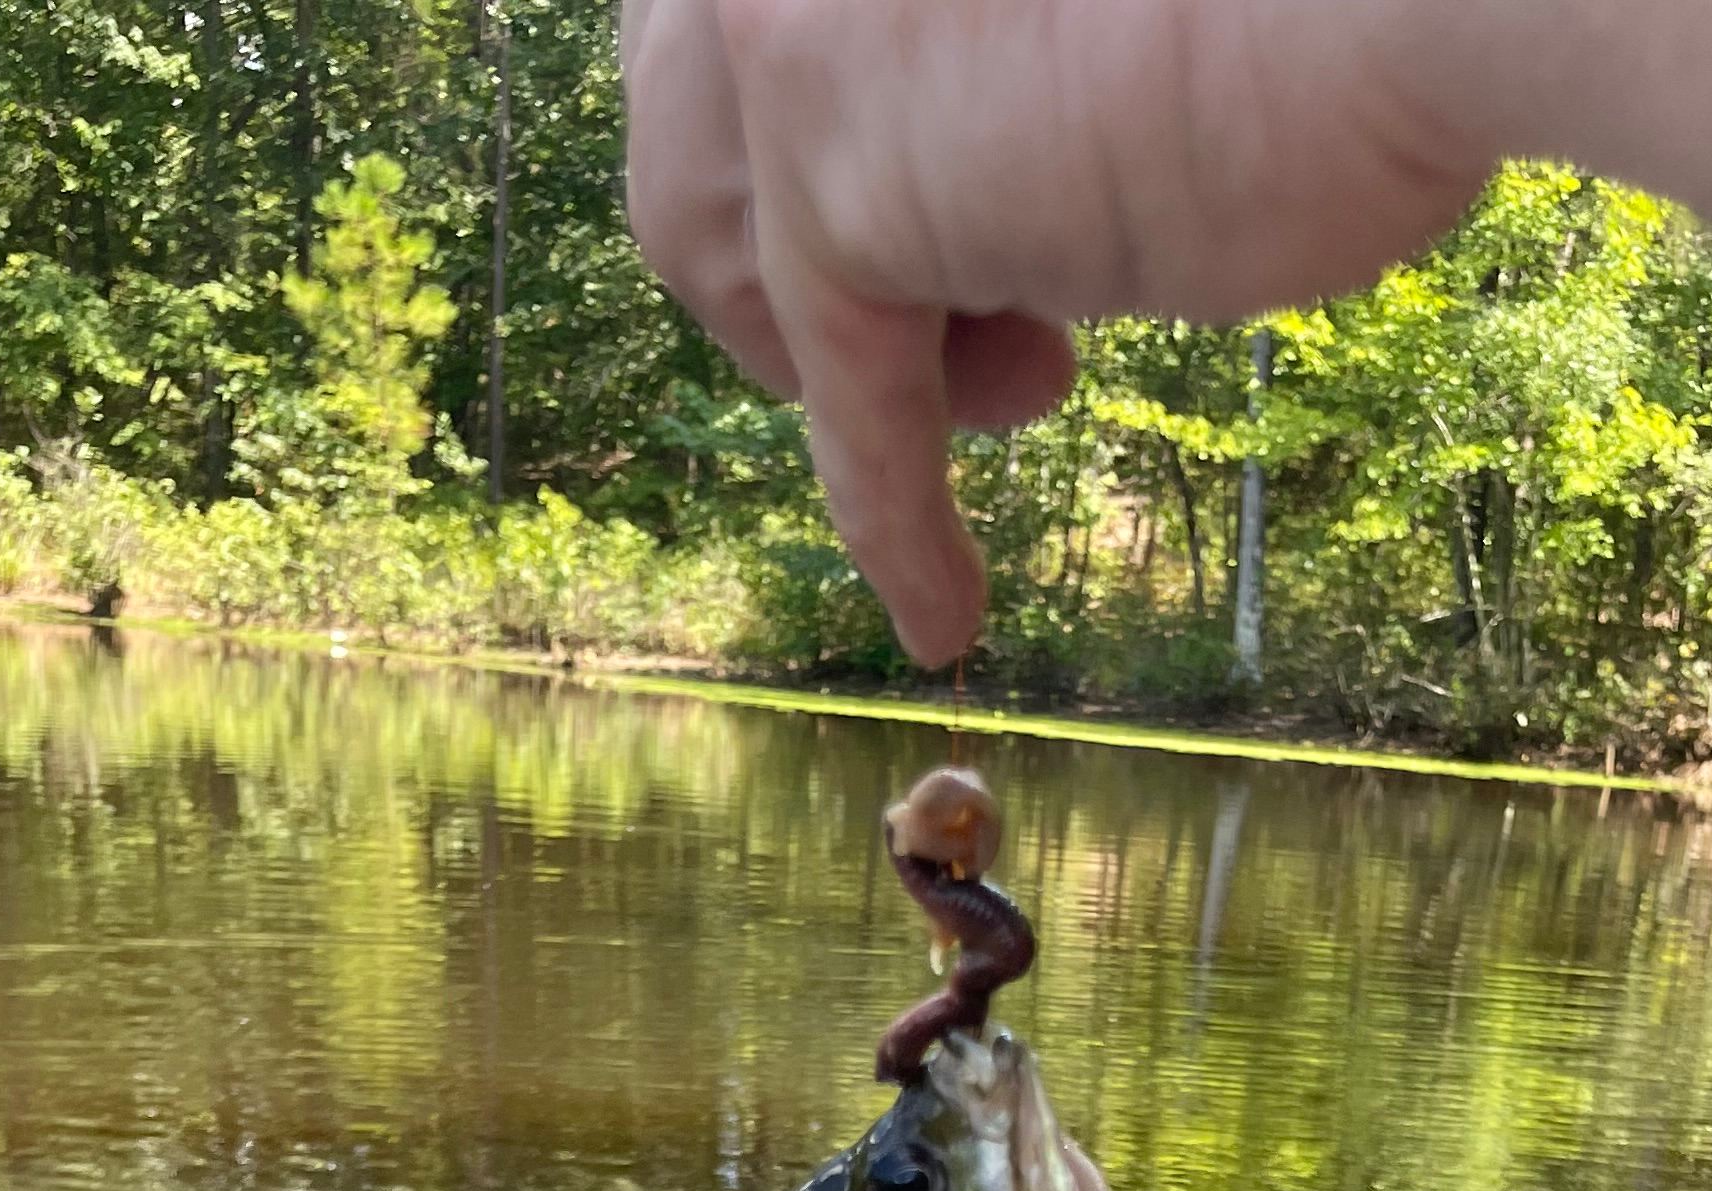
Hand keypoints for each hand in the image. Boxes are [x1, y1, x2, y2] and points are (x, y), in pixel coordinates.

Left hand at [620, 0, 1491, 660]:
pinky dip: (892, 517)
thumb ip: (1009, 30)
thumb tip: (986, 141)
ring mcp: (792, 23)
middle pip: (685, 91)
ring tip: (1025, 388)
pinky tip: (943, 610)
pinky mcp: (841, 190)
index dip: (823, 102)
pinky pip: (840, 393)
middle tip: (978, 303)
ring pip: (707, 232)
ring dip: (840, 337)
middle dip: (804, 215)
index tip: (942, 189)